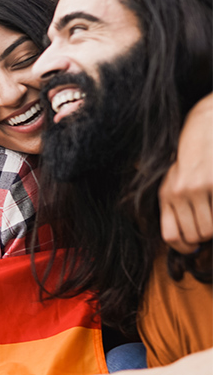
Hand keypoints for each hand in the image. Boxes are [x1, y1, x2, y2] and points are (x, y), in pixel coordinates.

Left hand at [160, 94, 212, 253]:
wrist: (206, 126)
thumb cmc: (193, 158)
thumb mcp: (176, 179)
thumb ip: (176, 207)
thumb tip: (189, 242)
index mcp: (166, 194)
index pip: (171, 237)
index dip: (185, 249)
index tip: (195, 248)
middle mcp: (179, 191)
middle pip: (196, 236)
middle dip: (206, 237)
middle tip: (210, 224)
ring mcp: (200, 186)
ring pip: (212, 228)